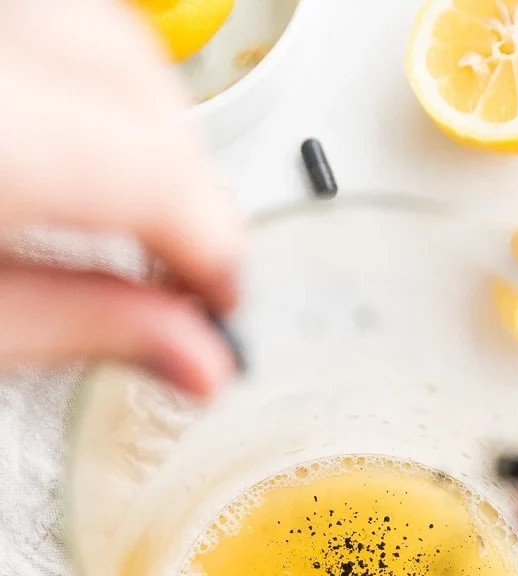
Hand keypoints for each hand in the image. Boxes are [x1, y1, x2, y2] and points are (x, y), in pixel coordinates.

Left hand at [0, 0, 238, 394]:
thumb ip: (85, 329)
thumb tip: (201, 358)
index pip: (151, 165)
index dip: (212, 242)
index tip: (223, 299)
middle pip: (139, 77)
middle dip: (189, 175)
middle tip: (190, 261)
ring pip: (104, 31)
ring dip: (147, 120)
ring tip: (140, 204)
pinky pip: (52, 24)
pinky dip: (91, 84)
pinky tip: (80, 144)